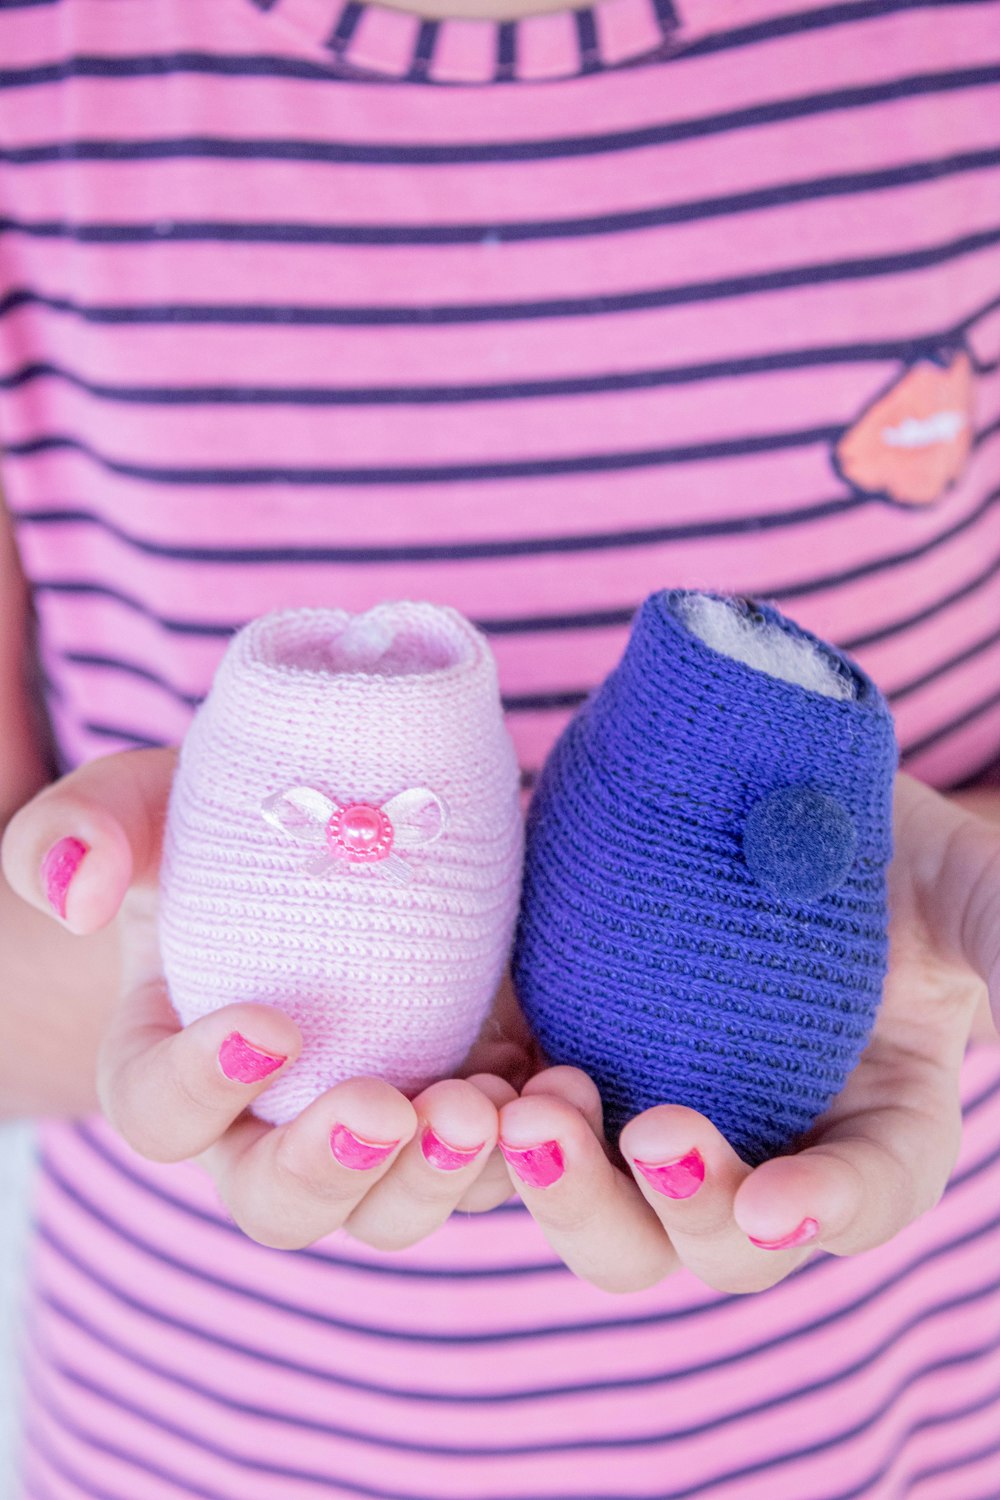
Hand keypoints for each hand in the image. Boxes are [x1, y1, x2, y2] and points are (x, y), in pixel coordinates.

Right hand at [2, 749, 530, 1248]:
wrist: (348, 824)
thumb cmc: (226, 822)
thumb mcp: (147, 800)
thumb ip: (87, 827)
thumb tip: (75, 888)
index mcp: (173, 1062)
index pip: (160, 1113)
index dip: (202, 1088)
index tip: (270, 1022)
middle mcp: (268, 1122)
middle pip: (278, 1205)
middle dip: (326, 1174)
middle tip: (385, 1107)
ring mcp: (371, 1125)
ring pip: (392, 1209)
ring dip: (437, 1179)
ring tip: (485, 1108)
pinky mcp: (462, 1104)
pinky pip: (493, 1168)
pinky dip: (526, 1148)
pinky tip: (553, 1088)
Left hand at [496, 771, 998, 1293]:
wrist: (762, 796)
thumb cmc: (887, 849)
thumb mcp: (965, 889)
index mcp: (865, 1125)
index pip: (859, 1198)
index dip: (826, 1213)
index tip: (786, 1200)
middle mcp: (750, 1141)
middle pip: (700, 1241)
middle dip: (657, 1210)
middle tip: (628, 1128)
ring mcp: (643, 1107)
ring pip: (585, 1206)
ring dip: (543, 1185)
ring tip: (512, 1108)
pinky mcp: (554, 1051)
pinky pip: (500, 1124)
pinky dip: (467, 1127)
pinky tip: (444, 1082)